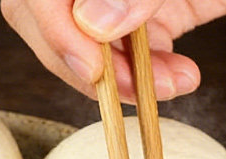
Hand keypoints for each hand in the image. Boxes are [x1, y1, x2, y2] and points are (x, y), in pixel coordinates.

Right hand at [0, 0, 225, 102]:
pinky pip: (128, 62)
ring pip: (83, 53)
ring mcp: (115, 0)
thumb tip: (92, 23)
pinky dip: (150, 82)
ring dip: (122, 81)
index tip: (90, 65)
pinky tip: (179, 80)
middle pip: (46, 24)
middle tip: (121, 83)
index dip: (53, 29)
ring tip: (171, 83)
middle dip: (83, 64)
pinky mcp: (147, 21)